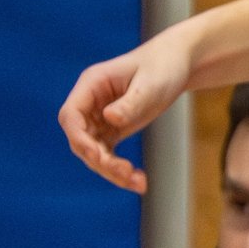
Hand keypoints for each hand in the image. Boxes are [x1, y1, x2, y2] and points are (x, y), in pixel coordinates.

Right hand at [59, 26, 196, 191]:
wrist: (178, 63)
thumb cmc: (163, 66)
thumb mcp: (151, 84)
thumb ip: (131, 102)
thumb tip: (109, 118)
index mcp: (91, 85)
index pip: (70, 116)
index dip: (79, 138)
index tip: (98, 155)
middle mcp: (90, 103)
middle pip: (81, 140)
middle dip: (100, 160)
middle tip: (126, 173)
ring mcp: (99, 117)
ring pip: (94, 152)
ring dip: (111, 171)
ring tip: (139, 183)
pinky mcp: (112, 129)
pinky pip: (108, 154)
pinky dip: (120, 169)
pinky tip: (139, 180)